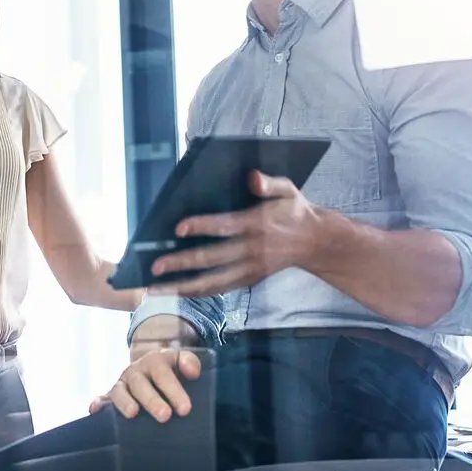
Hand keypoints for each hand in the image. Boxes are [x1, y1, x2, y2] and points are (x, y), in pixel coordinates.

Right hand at [88, 347, 203, 421]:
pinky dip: (98, 404)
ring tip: (133, 414)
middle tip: (165, 416)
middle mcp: (136, 371)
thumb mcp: (181, 361)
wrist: (152, 366)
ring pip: (120, 391)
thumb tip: (193, 372)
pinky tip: (95, 411)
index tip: (185, 409)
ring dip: (125, 402)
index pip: (163, 374)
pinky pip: (103, 398)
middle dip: (152, 400)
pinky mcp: (111, 395)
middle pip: (141, 384)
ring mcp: (122, 383)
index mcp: (155, 361)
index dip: (174, 391)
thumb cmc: (172, 370)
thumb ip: (190, 362)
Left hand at [147, 171, 320, 299]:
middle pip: (212, 259)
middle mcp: (251, 250)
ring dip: (183, 286)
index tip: (178, 228)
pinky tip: (177, 293)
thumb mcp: (289, 190)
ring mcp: (250, 268)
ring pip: (212, 281)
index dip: (201, 226)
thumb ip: (270, 183)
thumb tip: (252, 177)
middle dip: (181, 263)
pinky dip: (198, 293)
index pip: (225, 226)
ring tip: (156, 289)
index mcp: (257, 225)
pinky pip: (221, 288)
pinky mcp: (250, 279)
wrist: (315, 242)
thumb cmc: (295, 211)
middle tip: (156, 267)